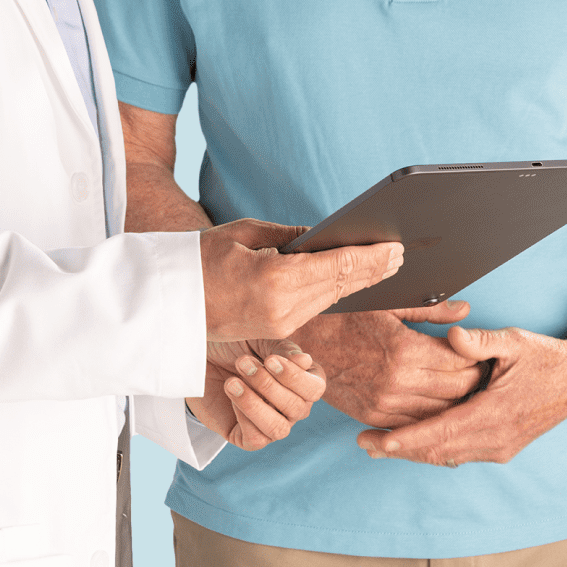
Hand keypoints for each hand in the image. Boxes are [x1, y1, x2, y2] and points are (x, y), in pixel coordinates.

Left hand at [188, 339, 326, 450]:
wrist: (202, 355)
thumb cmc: (236, 345)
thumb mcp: (260, 340)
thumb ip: (283, 350)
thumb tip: (305, 361)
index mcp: (303, 381)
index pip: (315, 389)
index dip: (295, 377)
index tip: (270, 359)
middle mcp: (292, 406)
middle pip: (297, 409)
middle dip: (267, 385)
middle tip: (242, 362)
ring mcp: (272, 424)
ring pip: (279, 429)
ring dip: (254, 404)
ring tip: (232, 382)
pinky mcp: (247, 437)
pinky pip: (256, 439)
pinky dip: (244, 416)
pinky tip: (231, 394)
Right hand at [198, 219, 402, 341]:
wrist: (165, 305)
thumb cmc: (197, 261)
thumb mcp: (242, 234)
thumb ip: (288, 236)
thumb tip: (322, 236)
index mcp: (273, 280)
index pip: (336, 266)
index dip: (370, 258)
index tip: (395, 247)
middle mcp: (282, 308)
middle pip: (341, 286)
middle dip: (374, 271)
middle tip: (401, 255)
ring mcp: (280, 325)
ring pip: (332, 300)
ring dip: (360, 283)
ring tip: (385, 266)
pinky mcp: (276, 332)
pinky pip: (316, 308)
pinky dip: (337, 293)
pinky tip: (352, 283)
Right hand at [294, 302, 483, 427]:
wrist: (302, 342)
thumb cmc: (343, 316)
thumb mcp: (387, 304)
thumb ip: (429, 310)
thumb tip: (465, 311)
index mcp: (404, 350)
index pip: (461, 361)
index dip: (479, 358)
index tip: (486, 353)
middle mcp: (397, 382)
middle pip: (457, 390)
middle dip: (476, 381)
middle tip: (485, 373)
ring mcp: (384, 404)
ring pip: (440, 412)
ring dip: (458, 403)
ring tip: (469, 391)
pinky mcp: (373, 417)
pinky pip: (415, 425)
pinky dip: (433, 418)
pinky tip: (441, 406)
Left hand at [356, 324, 566, 465]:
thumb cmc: (545, 358)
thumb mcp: (513, 341)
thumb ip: (480, 341)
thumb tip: (452, 335)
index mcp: (494, 413)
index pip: (441, 432)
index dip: (406, 439)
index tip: (377, 440)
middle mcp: (496, 438)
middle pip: (437, 451)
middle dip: (399, 450)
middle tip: (364, 443)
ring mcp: (499, 447)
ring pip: (447, 456)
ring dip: (413, 453)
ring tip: (379, 446)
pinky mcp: (501, 448)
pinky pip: (460, 454)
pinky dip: (434, 450)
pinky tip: (413, 444)